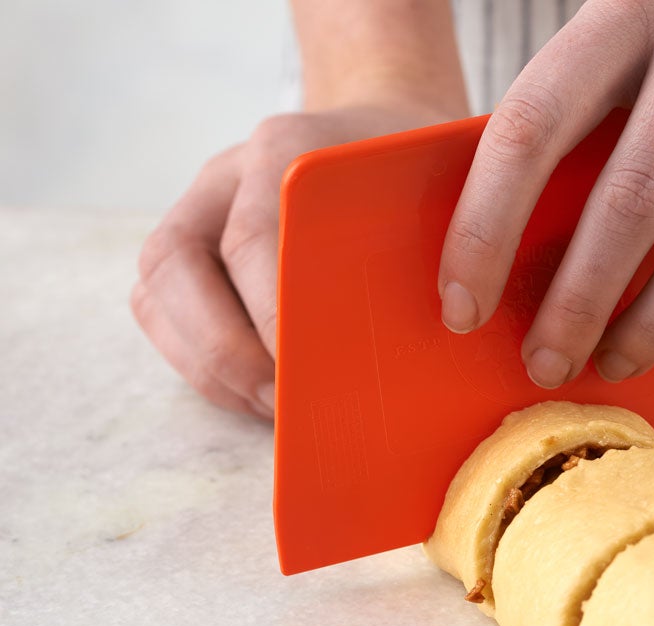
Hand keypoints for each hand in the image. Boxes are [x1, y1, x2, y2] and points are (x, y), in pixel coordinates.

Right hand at [132, 103, 460, 417]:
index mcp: (286, 149)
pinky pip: (159, 311)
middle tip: (285, 405)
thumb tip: (441, 329)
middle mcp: (226, 174)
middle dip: (224, 352)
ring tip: (274, 410)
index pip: (253, 240)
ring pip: (156, 292)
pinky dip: (200, 363)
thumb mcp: (439, 191)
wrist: (381, 131)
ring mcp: (197, 208)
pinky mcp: (186, 247)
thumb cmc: (417, 174)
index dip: (272, 316)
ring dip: (209, 366)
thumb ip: (432, 245)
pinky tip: (258, 395)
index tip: (311, 373)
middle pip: (174, 263)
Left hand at [439, 0, 653, 387]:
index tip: (461, 305)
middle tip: (546, 363)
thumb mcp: (647, 7)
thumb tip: (523, 227)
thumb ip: (594, 90)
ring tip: (619, 362)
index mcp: (632, 2)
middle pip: (631, 199)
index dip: (485, 228)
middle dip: (577, 304)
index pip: (534, 126)